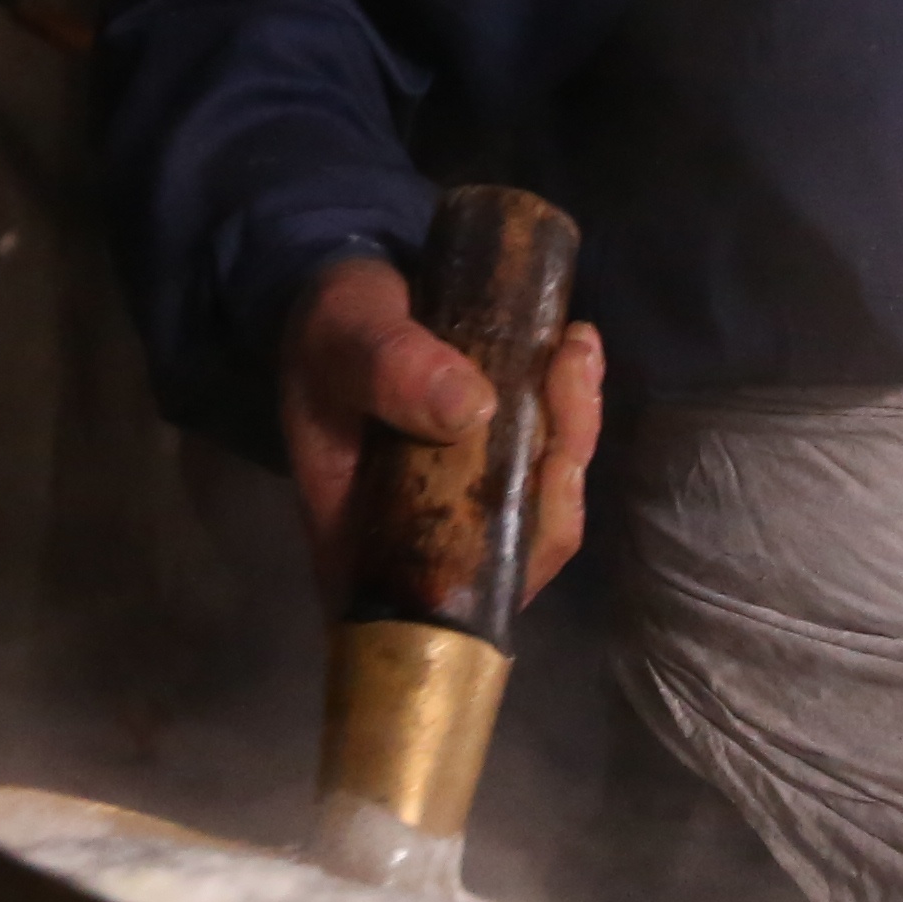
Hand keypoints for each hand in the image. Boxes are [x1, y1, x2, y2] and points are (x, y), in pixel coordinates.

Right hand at [277, 255, 606, 610]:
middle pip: (514, 552)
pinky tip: (573, 345)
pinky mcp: (498, 470)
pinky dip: (572, 408)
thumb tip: (471, 410)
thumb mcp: (341, 334)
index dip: (509, 564)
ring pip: (545, 506)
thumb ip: (389, 368)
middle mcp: (422, 545)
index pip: (443, 603)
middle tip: (564, 373)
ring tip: (572, 350)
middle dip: (558, 473)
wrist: (346, 298)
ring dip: (574, 429)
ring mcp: (466, 508)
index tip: (542, 474)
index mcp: (362, 546)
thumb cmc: (328, 332)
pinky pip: (551, 462)